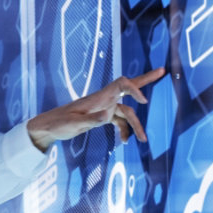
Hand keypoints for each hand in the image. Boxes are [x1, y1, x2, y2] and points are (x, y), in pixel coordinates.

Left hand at [25, 68, 166, 149]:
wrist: (49, 127)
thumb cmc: (59, 123)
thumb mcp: (74, 124)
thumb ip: (91, 120)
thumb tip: (107, 117)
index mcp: (98, 97)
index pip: (121, 84)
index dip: (134, 89)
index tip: (143, 101)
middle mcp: (104, 99)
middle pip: (128, 87)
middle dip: (146, 80)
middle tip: (163, 70)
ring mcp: (104, 107)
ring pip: (127, 112)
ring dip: (136, 125)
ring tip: (143, 140)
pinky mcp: (101, 116)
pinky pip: (119, 121)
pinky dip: (124, 130)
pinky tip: (124, 142)